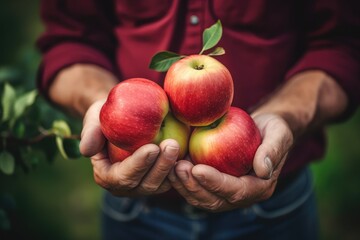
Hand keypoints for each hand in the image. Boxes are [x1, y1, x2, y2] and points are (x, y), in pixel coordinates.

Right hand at [80, 100, 179, 196]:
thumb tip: (87, 150)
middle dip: (161, 166)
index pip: (123, 177)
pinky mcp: (160, 179)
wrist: (122, 118)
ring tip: (183, 146)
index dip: (138, 165)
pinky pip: (173, 178)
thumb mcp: (94, 117)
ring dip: (173, 167)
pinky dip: (182, 168)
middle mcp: (125, 186)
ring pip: (162, 184)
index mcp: (106, 176)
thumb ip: (90, 132)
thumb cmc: (106, 116)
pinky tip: (190, 152)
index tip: (152, 147)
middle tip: (173, 145)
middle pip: (146, 184)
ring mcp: (144, 185)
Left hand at [168, 113, 292, 211]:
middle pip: (215, 200)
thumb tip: (263, 170)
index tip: (198, 169)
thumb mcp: (279, 133)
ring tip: (170, 167)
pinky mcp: (213, 184)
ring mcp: (226, 192)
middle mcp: (242, 195)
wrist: (263, 129)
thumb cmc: (273, 129)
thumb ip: (273, 151)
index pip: (236, 191)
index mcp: (260, 187)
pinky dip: (182, 180)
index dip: (216, 183)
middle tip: (178, 168)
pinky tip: (170, 165)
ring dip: (184, 185)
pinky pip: (196, 188)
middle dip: (194, 187)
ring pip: (201, 198)